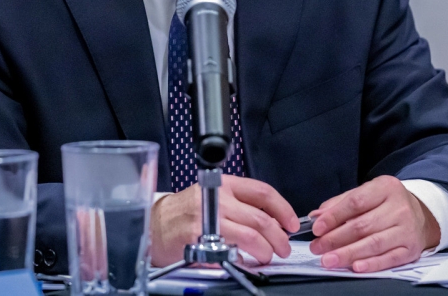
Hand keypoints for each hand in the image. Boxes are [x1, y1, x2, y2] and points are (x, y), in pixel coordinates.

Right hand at [149, 175, 299, 265]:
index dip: (282, 209)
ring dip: (264, 250)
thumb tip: (272, 220)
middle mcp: (217, 199)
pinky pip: (229, 252)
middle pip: (260, 218)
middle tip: (283, 247)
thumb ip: (240, 203)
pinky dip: (241, 260)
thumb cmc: (186, 211)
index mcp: (224, 185)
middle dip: (278, 237)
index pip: (262, 192)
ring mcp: (208, 220)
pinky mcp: (199, 239)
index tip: (291, 223)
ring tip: (266, 256)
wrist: (155, 224)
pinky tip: (243, 261)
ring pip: (250, 236)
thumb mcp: (213, 195)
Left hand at [308, 175, 440, 272]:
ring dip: (348, 254)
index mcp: (386, 187)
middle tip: (318, 247)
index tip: (317, 228)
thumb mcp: (366, 193)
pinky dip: (371, 264)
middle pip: (362, 226)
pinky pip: (389, 259)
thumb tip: (317, 217)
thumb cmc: (387, 203)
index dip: (334, 216)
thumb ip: (340, 203)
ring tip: (329, 259)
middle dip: (336, 239)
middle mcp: (399, 207)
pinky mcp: (411, 249)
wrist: (421, 215)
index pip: (356, 202)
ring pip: (373, 244)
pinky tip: (355, 267)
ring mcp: (407, 229)